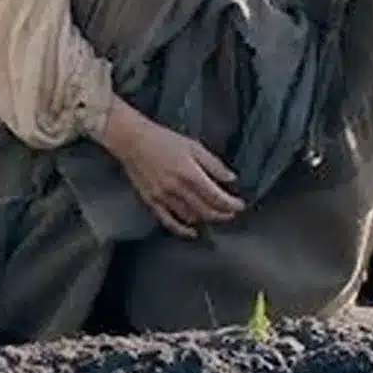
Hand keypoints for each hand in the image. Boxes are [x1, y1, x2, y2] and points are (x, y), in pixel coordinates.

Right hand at [97, 99, 244, 237]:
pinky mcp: (152, 202)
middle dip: (222, 214)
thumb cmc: (162, 139)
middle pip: (206, 210)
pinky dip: (182, 230)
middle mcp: (177, 189)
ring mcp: (163, 197)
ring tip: (215, 216)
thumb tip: (230, 177)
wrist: (132, 140)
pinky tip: (192, 233)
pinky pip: (169, 221)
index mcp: (189, 173)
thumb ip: (213, 163)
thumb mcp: (193, 146)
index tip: (240, 205)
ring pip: (190, 217)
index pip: (216, 196)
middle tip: (232, 213)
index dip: (231, 204)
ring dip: (206, 219)